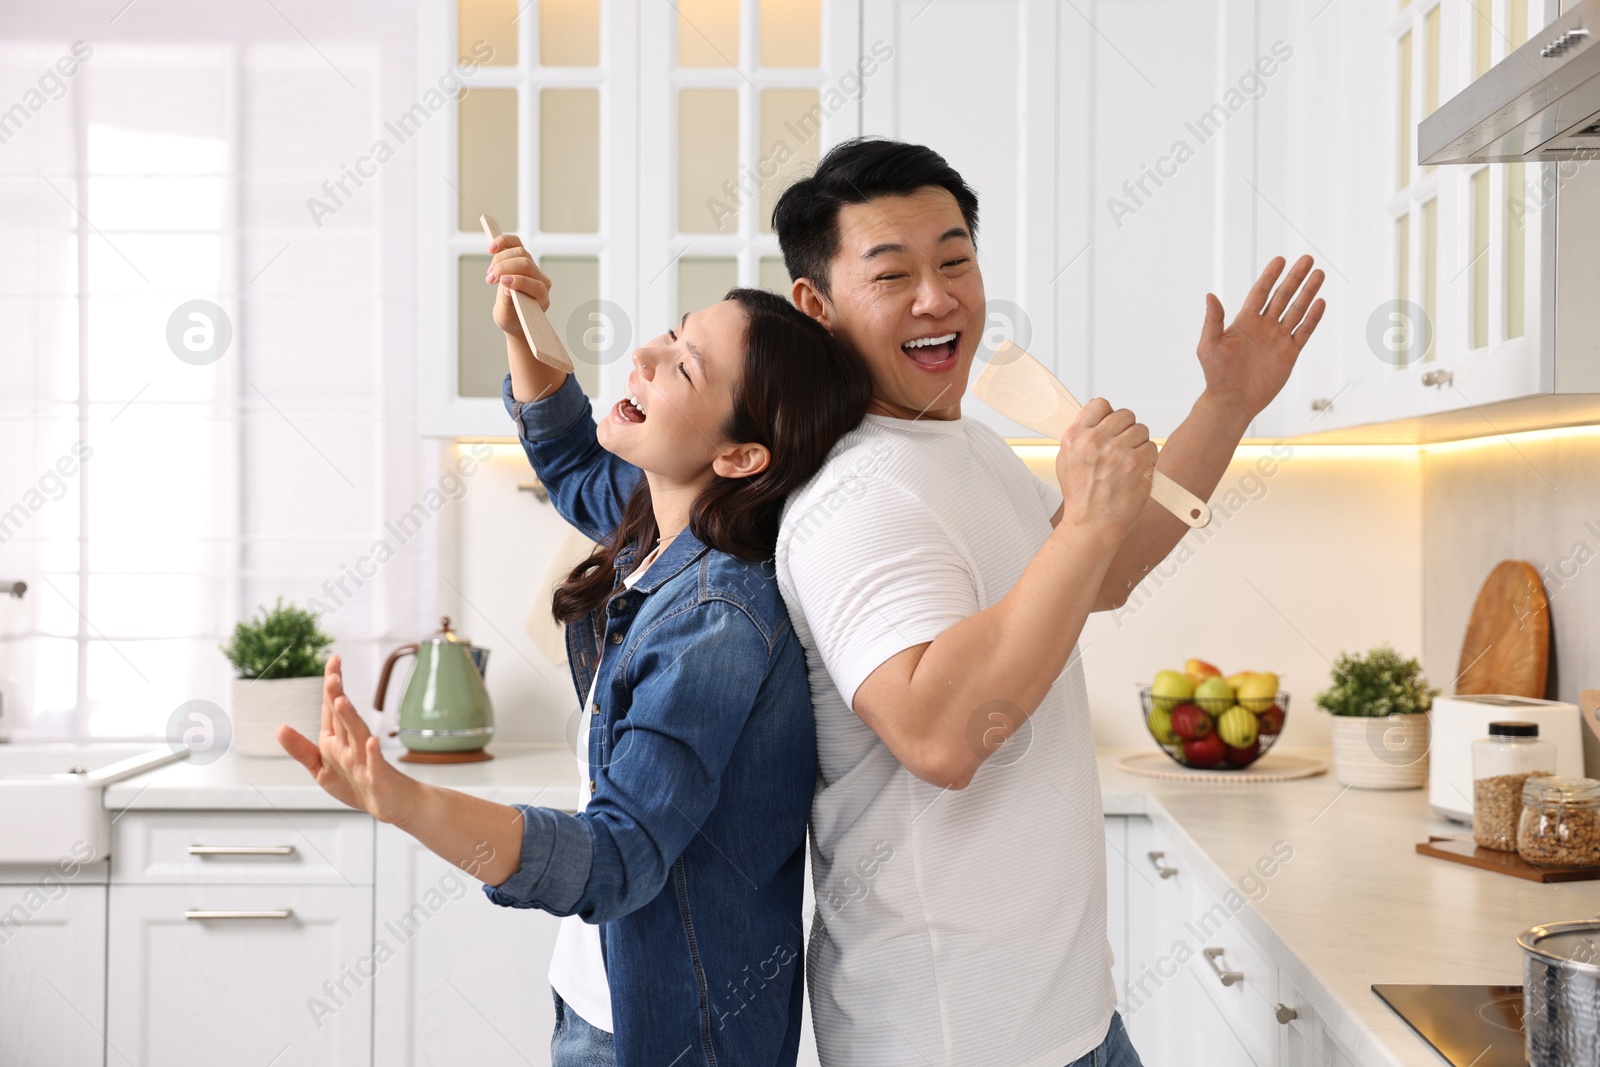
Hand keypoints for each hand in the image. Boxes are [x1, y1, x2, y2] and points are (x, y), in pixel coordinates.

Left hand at [277, 655, 421, 825]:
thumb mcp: (321, 769)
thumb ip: (301, 749)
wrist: (392, 803)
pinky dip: (373, 753)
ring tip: (342, 700)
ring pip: (356, 734)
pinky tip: (371, 742)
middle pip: (342, 716)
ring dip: (350, 717)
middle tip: (333, 672)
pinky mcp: (378, 776)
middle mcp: (351, 744)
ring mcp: (366, 759)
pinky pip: (375, 763)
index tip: (333, 660)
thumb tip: (279, 728)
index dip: (331, 684)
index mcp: (335, 740)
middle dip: (336, 694)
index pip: (331, 707)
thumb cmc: (358, 784)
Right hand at [487, 233, 552, 338]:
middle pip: (526, 264)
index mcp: (541, 297)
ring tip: (490, 274)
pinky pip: (515, 243)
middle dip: (505, 268)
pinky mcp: (521, 258)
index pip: (536, 285)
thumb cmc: (511, 318)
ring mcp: (532, 267)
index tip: (502, 283)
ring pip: (520, 251)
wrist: (512, 314)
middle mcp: (540, 280)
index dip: (520, 281)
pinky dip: (503, 242)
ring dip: (500, 259)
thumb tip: (507, 289)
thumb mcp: (506, 316)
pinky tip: (491, 248)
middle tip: (490, 279)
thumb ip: (508, 304)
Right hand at [1054, 398, 1156, 539]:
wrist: (1092, 525)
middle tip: (1122, 449)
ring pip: (1141, 430)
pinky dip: (1148, 459)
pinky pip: (1152, 447)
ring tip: (1128, 463)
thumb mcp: (1066, 461)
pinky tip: (1136, 473)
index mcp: (1075, 437)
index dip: (1109, 414)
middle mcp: (1095, 441)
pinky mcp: (1137, 464)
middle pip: (1125, 414)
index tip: (1111, 427)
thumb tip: (1097, 418)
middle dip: (1127, 430)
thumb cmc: (1081, 497)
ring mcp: (1118, 452)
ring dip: (1139, 444)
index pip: (1100, 404)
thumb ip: (1080, 436)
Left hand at [1196, 254, 1325, 417]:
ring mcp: (1278, 339)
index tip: (1280, 260)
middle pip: (1282, 296)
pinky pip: (1304, 332)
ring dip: (1308, 293)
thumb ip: (1213, 320)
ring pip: (1296, 310)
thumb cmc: (1216, 375)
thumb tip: (1210, 295)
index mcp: (1244, 322)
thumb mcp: (1209, 346)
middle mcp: (1263, 326)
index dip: (1270, 276)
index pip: (1260, 292)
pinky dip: (1313, 318)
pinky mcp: (1289, 353)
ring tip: (1319, 274)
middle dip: (1295, 278)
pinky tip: (1321, 302)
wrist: (1232, 402)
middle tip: (1307, 259)